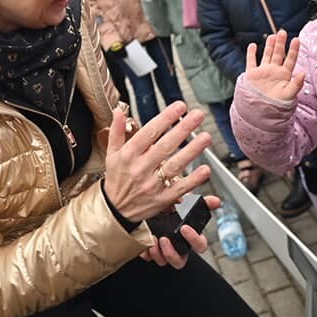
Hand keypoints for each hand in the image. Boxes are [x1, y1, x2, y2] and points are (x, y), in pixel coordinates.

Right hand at [103, 101, 211, 223]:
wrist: (115, 210)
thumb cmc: (116, 178)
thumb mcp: (111, 154)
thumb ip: (116, 131)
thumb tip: (120, 111)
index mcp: (128, 155)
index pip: (149, 133)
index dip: (165, 119)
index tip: (179, 107)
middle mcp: (140, 169)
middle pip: (165, 146)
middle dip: (183, 129)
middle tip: (197, 116)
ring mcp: (152, 185)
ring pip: (175, 166)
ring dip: (192, 151)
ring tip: (205, 137)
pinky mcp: (162, 199)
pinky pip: (180, 189)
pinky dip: (194, 180)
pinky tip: (205, 169)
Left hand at [140, 195, 220, 268]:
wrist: (148, 205)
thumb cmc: (170, 207)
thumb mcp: (184, 202)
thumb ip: (201, 203)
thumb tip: (217, 201)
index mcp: (189, 237)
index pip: (200, 246)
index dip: (194, 240)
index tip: (185, 228)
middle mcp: (177, 247)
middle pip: (180, 261)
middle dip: (172, 253)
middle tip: (165, 239)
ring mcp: (163, 251)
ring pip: (163, 262)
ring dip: (157, 254)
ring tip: (152, 240)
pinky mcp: (150, 251)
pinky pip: (148, 257)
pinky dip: (145, 252)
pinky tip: (143, 243)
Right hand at [243, 30, 304, 101]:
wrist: (261, 112)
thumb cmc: (278, 105)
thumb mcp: (289, 94)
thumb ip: (296, 84)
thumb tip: (303, 73)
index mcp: (285, 75)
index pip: (290, 59)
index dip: (293, 50)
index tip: (296, 39)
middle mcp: (274, 71)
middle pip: (278, 54)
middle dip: (280, 43)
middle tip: (282, 32)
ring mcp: (263, 72)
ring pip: (266, 55)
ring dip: (269, 46)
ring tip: (272, 36)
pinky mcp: (252, 75)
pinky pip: (251, 62)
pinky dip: (251, 53)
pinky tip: (252, 45)